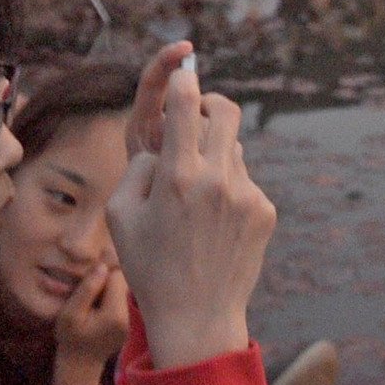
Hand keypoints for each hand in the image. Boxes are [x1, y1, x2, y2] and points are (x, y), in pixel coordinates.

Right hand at [53, 260, 130, 371]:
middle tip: (90, 296)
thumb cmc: (70, 338)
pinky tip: (100, 308)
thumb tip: (103, 266)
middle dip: (107, 282)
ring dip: (109, 289)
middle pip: (124, 280)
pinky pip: (124, 297)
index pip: (117, 276)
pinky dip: (112, 298)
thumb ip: (87, 290)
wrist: (80, 363)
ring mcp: (134, 318)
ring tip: (95, 303)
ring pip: (124, 287)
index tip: (87, 286)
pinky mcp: (132, 319)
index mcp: (117, 314)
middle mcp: (131, 315)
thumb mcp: (70, 314)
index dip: (101, 275)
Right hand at [104, 51, 273, 369]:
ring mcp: (246, 194)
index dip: (184, 79)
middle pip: (225, 111)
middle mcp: (217, 180)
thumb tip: (165, 144)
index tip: (185, 67)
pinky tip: (213, 223)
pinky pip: (244, 181)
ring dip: (216, 155)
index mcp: (177, 177)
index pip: (186, 105)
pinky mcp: (264, 210)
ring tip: (196, 194)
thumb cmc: (149, 267)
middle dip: (211, 104)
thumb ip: (139, 167)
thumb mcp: (120, 215)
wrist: (196, 317)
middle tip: (199, 112)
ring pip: (234, 149)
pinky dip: (229, 189)